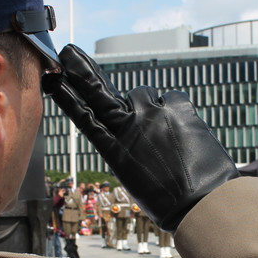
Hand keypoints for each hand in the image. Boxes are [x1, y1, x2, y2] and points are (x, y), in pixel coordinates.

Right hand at [42, 45, 237, 230]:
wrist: (202, 204)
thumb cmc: (171, 201)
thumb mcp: (138, 179)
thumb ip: (132, 150)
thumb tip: (140, 129)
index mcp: (114, 152)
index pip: (85, 119)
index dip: (69, 99)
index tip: (55, 80)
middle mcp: (129, 128)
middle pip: (100, 93)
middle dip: (83, 72)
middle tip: (70, 52)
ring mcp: (152, 114)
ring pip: (144, 94)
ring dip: (151, 106)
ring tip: (168, 134)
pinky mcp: (177, 107)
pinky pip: (174, 99)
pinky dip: (178, 111)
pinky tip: (187, 133)